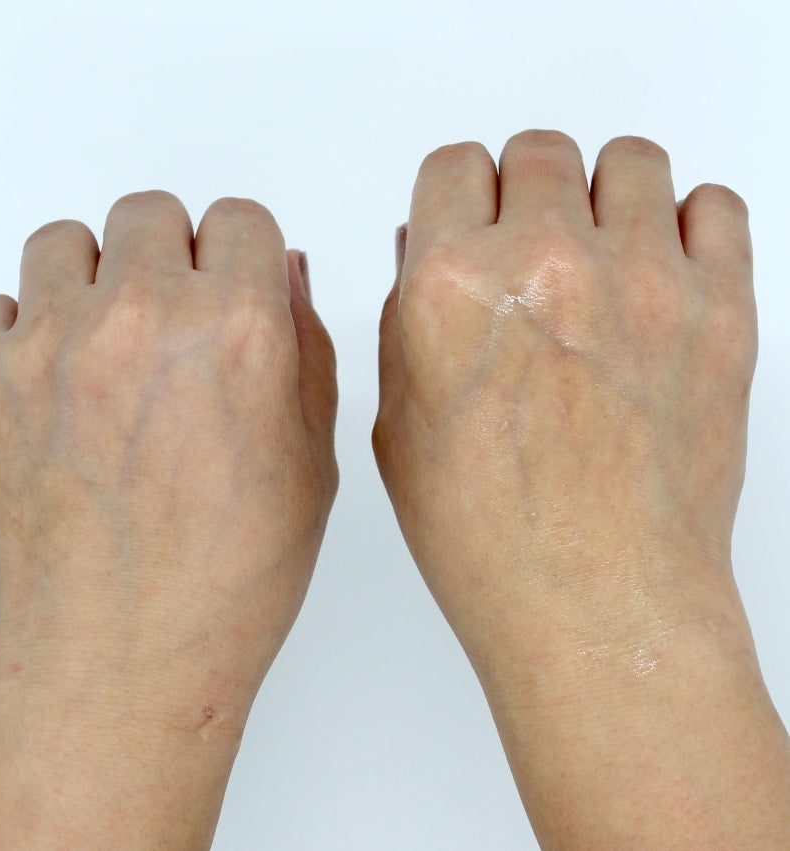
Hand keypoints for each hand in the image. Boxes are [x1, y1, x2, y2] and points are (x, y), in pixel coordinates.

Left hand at [0, 191, 336, 847]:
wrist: (117, 661)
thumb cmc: (224, 581)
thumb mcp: (312, 460)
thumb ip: (304, 348)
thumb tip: (280, 278)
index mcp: (237, 334)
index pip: (240, 218)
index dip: (244, 254)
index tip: (234, 281)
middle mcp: (141, 321)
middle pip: (151, 212)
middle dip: (173, 256)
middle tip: (176, 318)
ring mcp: (49, 346)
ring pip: (66, 243)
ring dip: (97, 283)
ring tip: (113, 351)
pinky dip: (31, 335)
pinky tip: (62, 394)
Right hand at [374, 131, 789, 845]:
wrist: (597, 604)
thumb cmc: (492, 538)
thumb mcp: (401, 424)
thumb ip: (412, 319)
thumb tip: (433, 257)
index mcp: (452, 288)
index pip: (452, 165)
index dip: (456, 193)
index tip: (469, 215)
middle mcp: (547, 265)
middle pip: (539, 150)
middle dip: (523, 190)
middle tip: (529, 243)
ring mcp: (643, 281)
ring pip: (629, 160)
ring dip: (602, 197)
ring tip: (596, 254)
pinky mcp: (721, 309)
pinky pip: (713, 205)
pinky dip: (684, 224)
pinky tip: (656, 273)